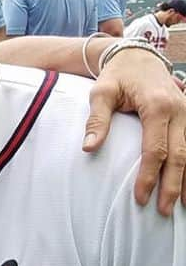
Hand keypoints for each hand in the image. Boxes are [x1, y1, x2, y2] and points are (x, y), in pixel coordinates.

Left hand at [84, 47, 185, 214]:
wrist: (138, 55)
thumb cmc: (116, 76)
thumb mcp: (100, 92)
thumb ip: (96, 120)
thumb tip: (89, 147)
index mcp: (157, 106)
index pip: (154, 149)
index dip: (149, 176)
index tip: (140, 198)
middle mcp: (180, 110)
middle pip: (179, 155)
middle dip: (172, 185)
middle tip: (163, 210)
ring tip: (181, 205)